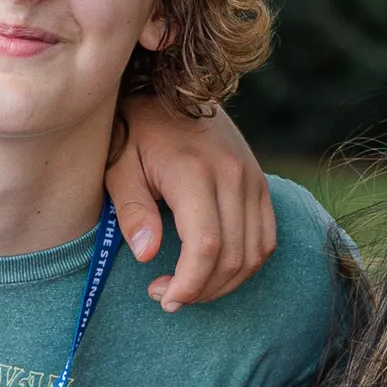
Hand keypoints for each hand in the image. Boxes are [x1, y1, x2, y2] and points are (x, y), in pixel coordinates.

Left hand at [105, 97, 278, 310]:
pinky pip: (266, 237)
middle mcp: (232, 175)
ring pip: (255, 253)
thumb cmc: (136, 132)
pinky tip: (215, 268)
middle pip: (232, 257)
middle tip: (168, 297)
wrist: (170, 89)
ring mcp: (252, 178)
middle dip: (202, 290)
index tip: (164, 298)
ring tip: (190, 287)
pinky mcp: (261, 182)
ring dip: (225, 283)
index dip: (188, 284)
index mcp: (194, 172)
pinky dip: (245, 263)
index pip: (205, 246)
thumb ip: (132, 211)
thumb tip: (147, 255)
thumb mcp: (119, 167)